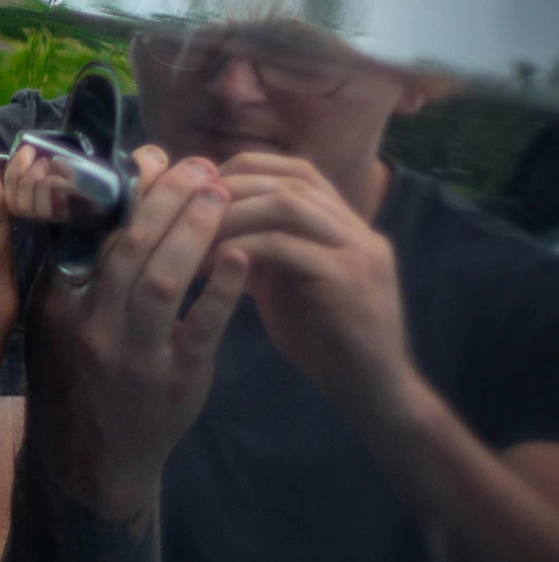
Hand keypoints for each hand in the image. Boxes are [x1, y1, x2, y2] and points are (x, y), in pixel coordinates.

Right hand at [29, 148, 245, 514]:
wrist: (94, 461)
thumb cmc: (80, 379)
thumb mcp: (58, 324)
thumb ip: (77, 269)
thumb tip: (111, 197)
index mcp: (59, 302)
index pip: (92, 230)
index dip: (127, 188)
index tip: (155, 158)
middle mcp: (91, 325)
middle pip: (130, 244)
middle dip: (169, 196)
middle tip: (201, 166)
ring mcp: (133, 353)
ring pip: (163, 278)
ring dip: (195, 228)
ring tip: (221, 194)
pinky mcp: (175, 378)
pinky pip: (201, 325)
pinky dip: (222, 287)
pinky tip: (240, 256)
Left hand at [212, 152, 412, 424]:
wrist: (373, 391)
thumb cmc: (327, 344)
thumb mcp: (290, 288)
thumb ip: (267, 254)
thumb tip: (218, 229)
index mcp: (345, 225)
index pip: (296, 171)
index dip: (245, 171)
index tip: (200, 192)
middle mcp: (357, 229)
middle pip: (290, 179)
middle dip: (233, 188)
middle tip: (187, 210)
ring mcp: (358, 250)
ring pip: (288, 204)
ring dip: (234, 215)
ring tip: (194, 236)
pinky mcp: (348, 279)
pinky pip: (285, 247)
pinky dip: (242, 249)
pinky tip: (212, 266)